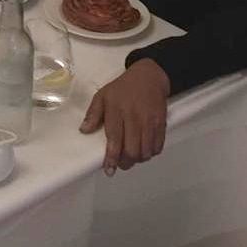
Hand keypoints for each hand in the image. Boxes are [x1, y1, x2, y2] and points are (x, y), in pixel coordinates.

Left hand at [79, 58, 170, 175]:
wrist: (149, 77)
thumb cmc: (123, 88)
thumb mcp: (103, 95)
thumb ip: (93, 113)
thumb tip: (84, 130)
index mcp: (117, 111)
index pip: (115, 139)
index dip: (112, 157)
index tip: (108, 169)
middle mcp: (134, 118)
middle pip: (132, 150)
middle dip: (125, 162)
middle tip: (120, 164)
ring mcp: (150, 122)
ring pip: (146, 151)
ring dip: (138, 160)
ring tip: (130, 157)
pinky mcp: (161, 124)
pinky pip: (158, 146)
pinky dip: (150, 153)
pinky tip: (143, 150)